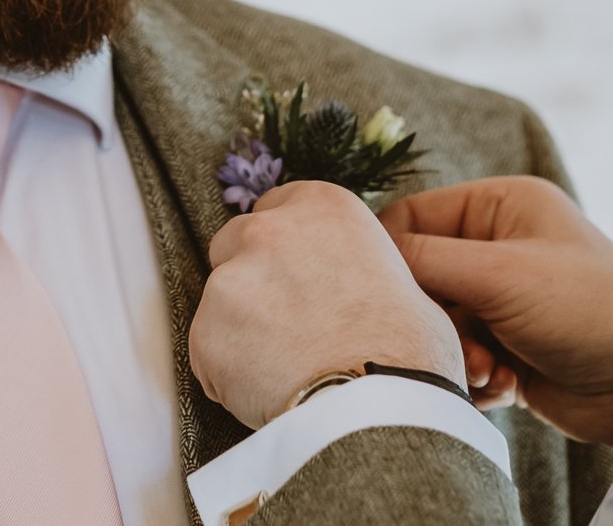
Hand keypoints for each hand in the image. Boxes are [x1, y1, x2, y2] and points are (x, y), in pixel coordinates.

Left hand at [190, 180, 464, 429]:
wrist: (379, 406)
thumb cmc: (407, 350)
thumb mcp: (402, 282)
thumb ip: (359, 269)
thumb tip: (357, 292)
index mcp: (320, 207)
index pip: (277, 207)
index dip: (285, 248)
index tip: (297, 276)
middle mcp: (267, 231)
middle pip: (233, 244)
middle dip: (251, 279)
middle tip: (285, 324)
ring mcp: (230, 281)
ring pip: (219, 304)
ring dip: (240, 331)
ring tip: (285, 371)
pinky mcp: (205, 333)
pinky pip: (208, 355)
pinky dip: (228, 375)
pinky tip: (269, 393)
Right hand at [380, 176, 612, 447]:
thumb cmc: (590, 309)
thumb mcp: (500, 274)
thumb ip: (424, 260)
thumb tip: (359, 250)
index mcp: (502, 205)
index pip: (413, 217)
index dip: (391, 253)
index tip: (379, 290)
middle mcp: (500, 247)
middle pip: (421, 276)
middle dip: (433, 315)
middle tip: (452, 340)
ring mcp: (505, 299)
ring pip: (438, 323)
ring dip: (455, 351)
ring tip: (487, 368)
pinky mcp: (510, 348)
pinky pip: (461, 357)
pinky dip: (474, 375)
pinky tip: (504, 385)